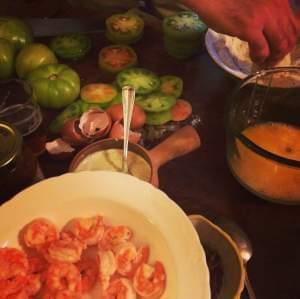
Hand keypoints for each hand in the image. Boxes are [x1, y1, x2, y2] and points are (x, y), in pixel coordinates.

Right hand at [182, 0, 299, 65]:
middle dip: (282, 53)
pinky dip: (259, 58)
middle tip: (271, 60)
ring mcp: (264, 18)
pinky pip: (262, 49)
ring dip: (272, 58)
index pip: (296, 25)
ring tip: (264, 63)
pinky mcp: (250, 28)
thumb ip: (269, 14)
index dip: (290, 41)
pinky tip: (254, 59)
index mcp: (280, 2)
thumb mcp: (258, 5)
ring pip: (280, 45)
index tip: (279, 50)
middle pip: (290, 37)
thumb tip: (274, 33)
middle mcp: (276, 8)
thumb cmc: (231, 1)